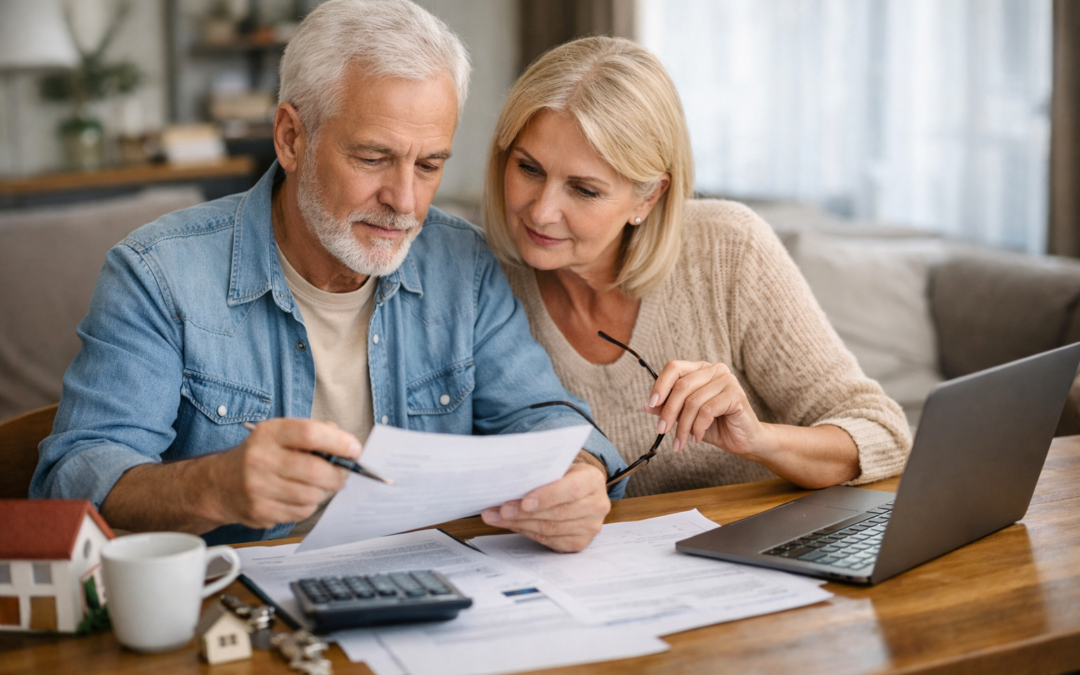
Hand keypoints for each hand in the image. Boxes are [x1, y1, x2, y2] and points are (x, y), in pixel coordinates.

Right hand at [208, 418, 361, 528]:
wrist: (220, 484)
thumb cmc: (262, 455)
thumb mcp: (282, 433)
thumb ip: (316, 433)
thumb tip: (349, 447)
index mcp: (269, 433)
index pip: (309, 434)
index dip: (338, 442)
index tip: (354, 449)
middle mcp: (260, 459)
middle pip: (314, 470)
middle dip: (337, 475)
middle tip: (343, 474)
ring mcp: (258, 488)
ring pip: (311, 495)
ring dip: (323, 492)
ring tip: (318, 485)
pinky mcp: (260, 511)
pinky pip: (301, 512)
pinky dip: (309, 505)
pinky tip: (300, 496)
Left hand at [480, 452, 609, 551]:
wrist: (583, 490)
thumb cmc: (566, 475)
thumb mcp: (560, 466)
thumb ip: (543, 473)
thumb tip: (510, 482)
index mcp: (593, 480)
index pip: (571, 490)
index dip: (547, 496)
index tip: (524, 501)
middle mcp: (597, 505)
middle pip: (557, 513)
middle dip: (524, 513)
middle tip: (500, 510)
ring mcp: (590, 527)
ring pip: (550, 529)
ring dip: (519, 523)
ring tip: (497, 517)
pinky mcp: (579, 542)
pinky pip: (548, 540)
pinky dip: (526, 532)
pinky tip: (511, 524)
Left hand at [644, 360, 770, 458]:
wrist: (744, 440)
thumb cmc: (716, 426)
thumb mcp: (686, 416)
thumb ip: (668, 407)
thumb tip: (646, 405)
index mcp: (700, 369)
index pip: (674, 367)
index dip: (660, 385)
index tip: (651, 403)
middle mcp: (714, 370)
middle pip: (682, 386)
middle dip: (668, 411)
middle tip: (662, 431)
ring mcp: (727, 380)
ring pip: (693, 401)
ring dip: (683, 426)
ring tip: (681, 441)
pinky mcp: (735, 395)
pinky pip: (707, 410)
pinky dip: (698, 427)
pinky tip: (697, 438)